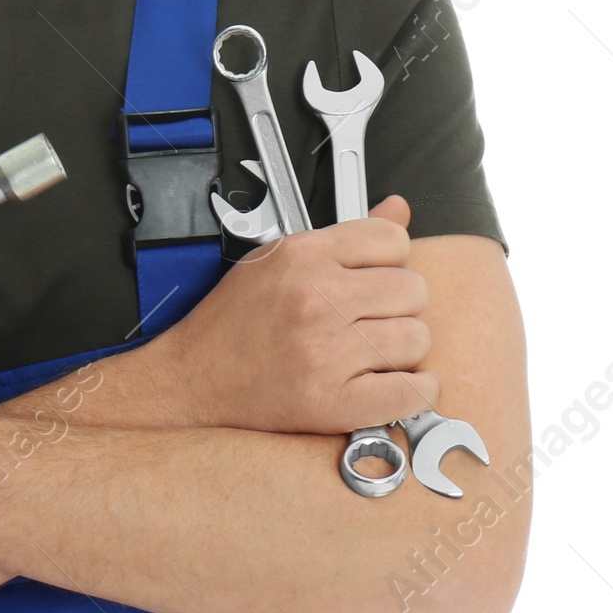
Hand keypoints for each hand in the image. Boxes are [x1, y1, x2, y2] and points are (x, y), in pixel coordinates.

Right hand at [149, 194, 438, 434]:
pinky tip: (396, 382)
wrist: (195, 379)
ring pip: (417, 338)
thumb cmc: (233, 323)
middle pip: (412, 289)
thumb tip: (397, 210)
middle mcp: (316, 299)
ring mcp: (326, 352)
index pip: (392, 239)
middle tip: (375, 316)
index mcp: (302, 256)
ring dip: (403, 347)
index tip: (379, 275)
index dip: (392, 259)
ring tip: (375, 350)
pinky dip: (415, 390)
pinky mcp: (333, 402)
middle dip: (400, 303)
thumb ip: (344, 237)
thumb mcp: (278, 260)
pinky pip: (412, 393)